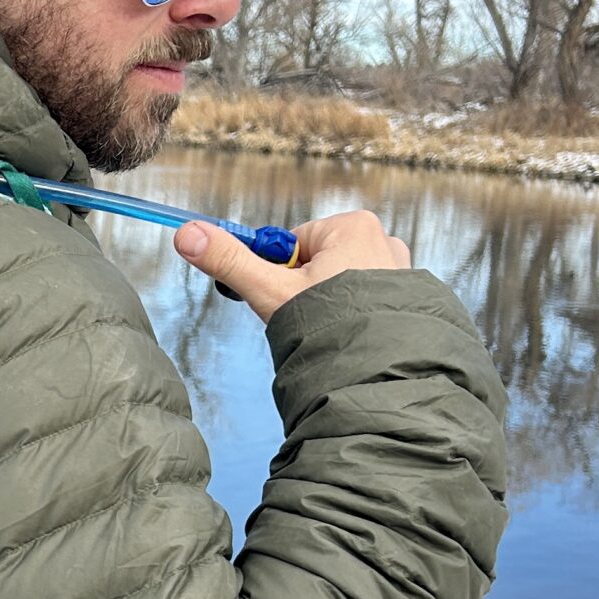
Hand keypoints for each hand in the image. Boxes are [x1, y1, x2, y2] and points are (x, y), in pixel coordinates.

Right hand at [173, 210, 412, 323]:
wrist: (382, 372)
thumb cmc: (330, 326)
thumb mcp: (270, 291)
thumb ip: (228, 261)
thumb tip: (186, 234)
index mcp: (352, 226)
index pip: (295, 244)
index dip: (280, 276)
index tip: (283, 299)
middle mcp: (383, 241)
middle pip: (320, 264)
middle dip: (306, 294)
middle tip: (307, 320)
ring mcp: (403, 272)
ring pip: (343, 286)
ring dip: (331, 308)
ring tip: (332, 334)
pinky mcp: (412, 301)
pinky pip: (370, 304)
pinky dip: (357, 320)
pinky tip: (353, 340)